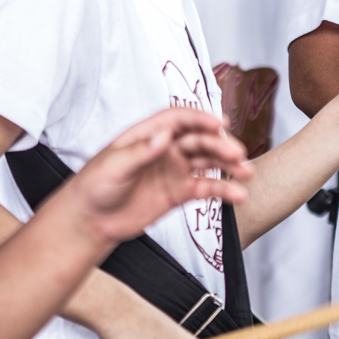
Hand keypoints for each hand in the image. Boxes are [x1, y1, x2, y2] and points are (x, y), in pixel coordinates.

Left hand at [70, 109, 250, 243]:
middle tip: (237, 154)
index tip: (220, 124)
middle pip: (199, 139)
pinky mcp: (180, 192)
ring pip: (208, 162)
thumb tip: (163, 136)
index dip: (200, 118)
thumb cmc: (94, 186)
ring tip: (246, 172)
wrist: (91, 220)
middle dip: (221, 145)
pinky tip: (237, 195)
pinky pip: (206, 188)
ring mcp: (175, 170)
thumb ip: (140, 152)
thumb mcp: (113, 166)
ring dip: (229, 165)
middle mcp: (165, 148)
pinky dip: (223, 191)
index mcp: (147, 134)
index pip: (179, 119)